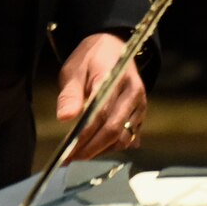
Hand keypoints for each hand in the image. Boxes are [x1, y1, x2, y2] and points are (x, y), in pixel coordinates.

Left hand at [56, 32, 147, 160]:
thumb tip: (64, 118)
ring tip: (81, 155)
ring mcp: (140, 104)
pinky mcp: (142, 113)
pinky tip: (96, 149)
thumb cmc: (91, 58)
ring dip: (102, 151)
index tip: (67, 151)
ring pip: (123, 138)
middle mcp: (133, 92)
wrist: (114, 46)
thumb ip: (70, 94)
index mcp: (115, 77)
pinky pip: (129, 137)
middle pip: (113, 130)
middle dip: (91, 149)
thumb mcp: (74, 69)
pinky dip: (112, 147)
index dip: (84, 136)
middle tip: (71, 159)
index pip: (100, 114)